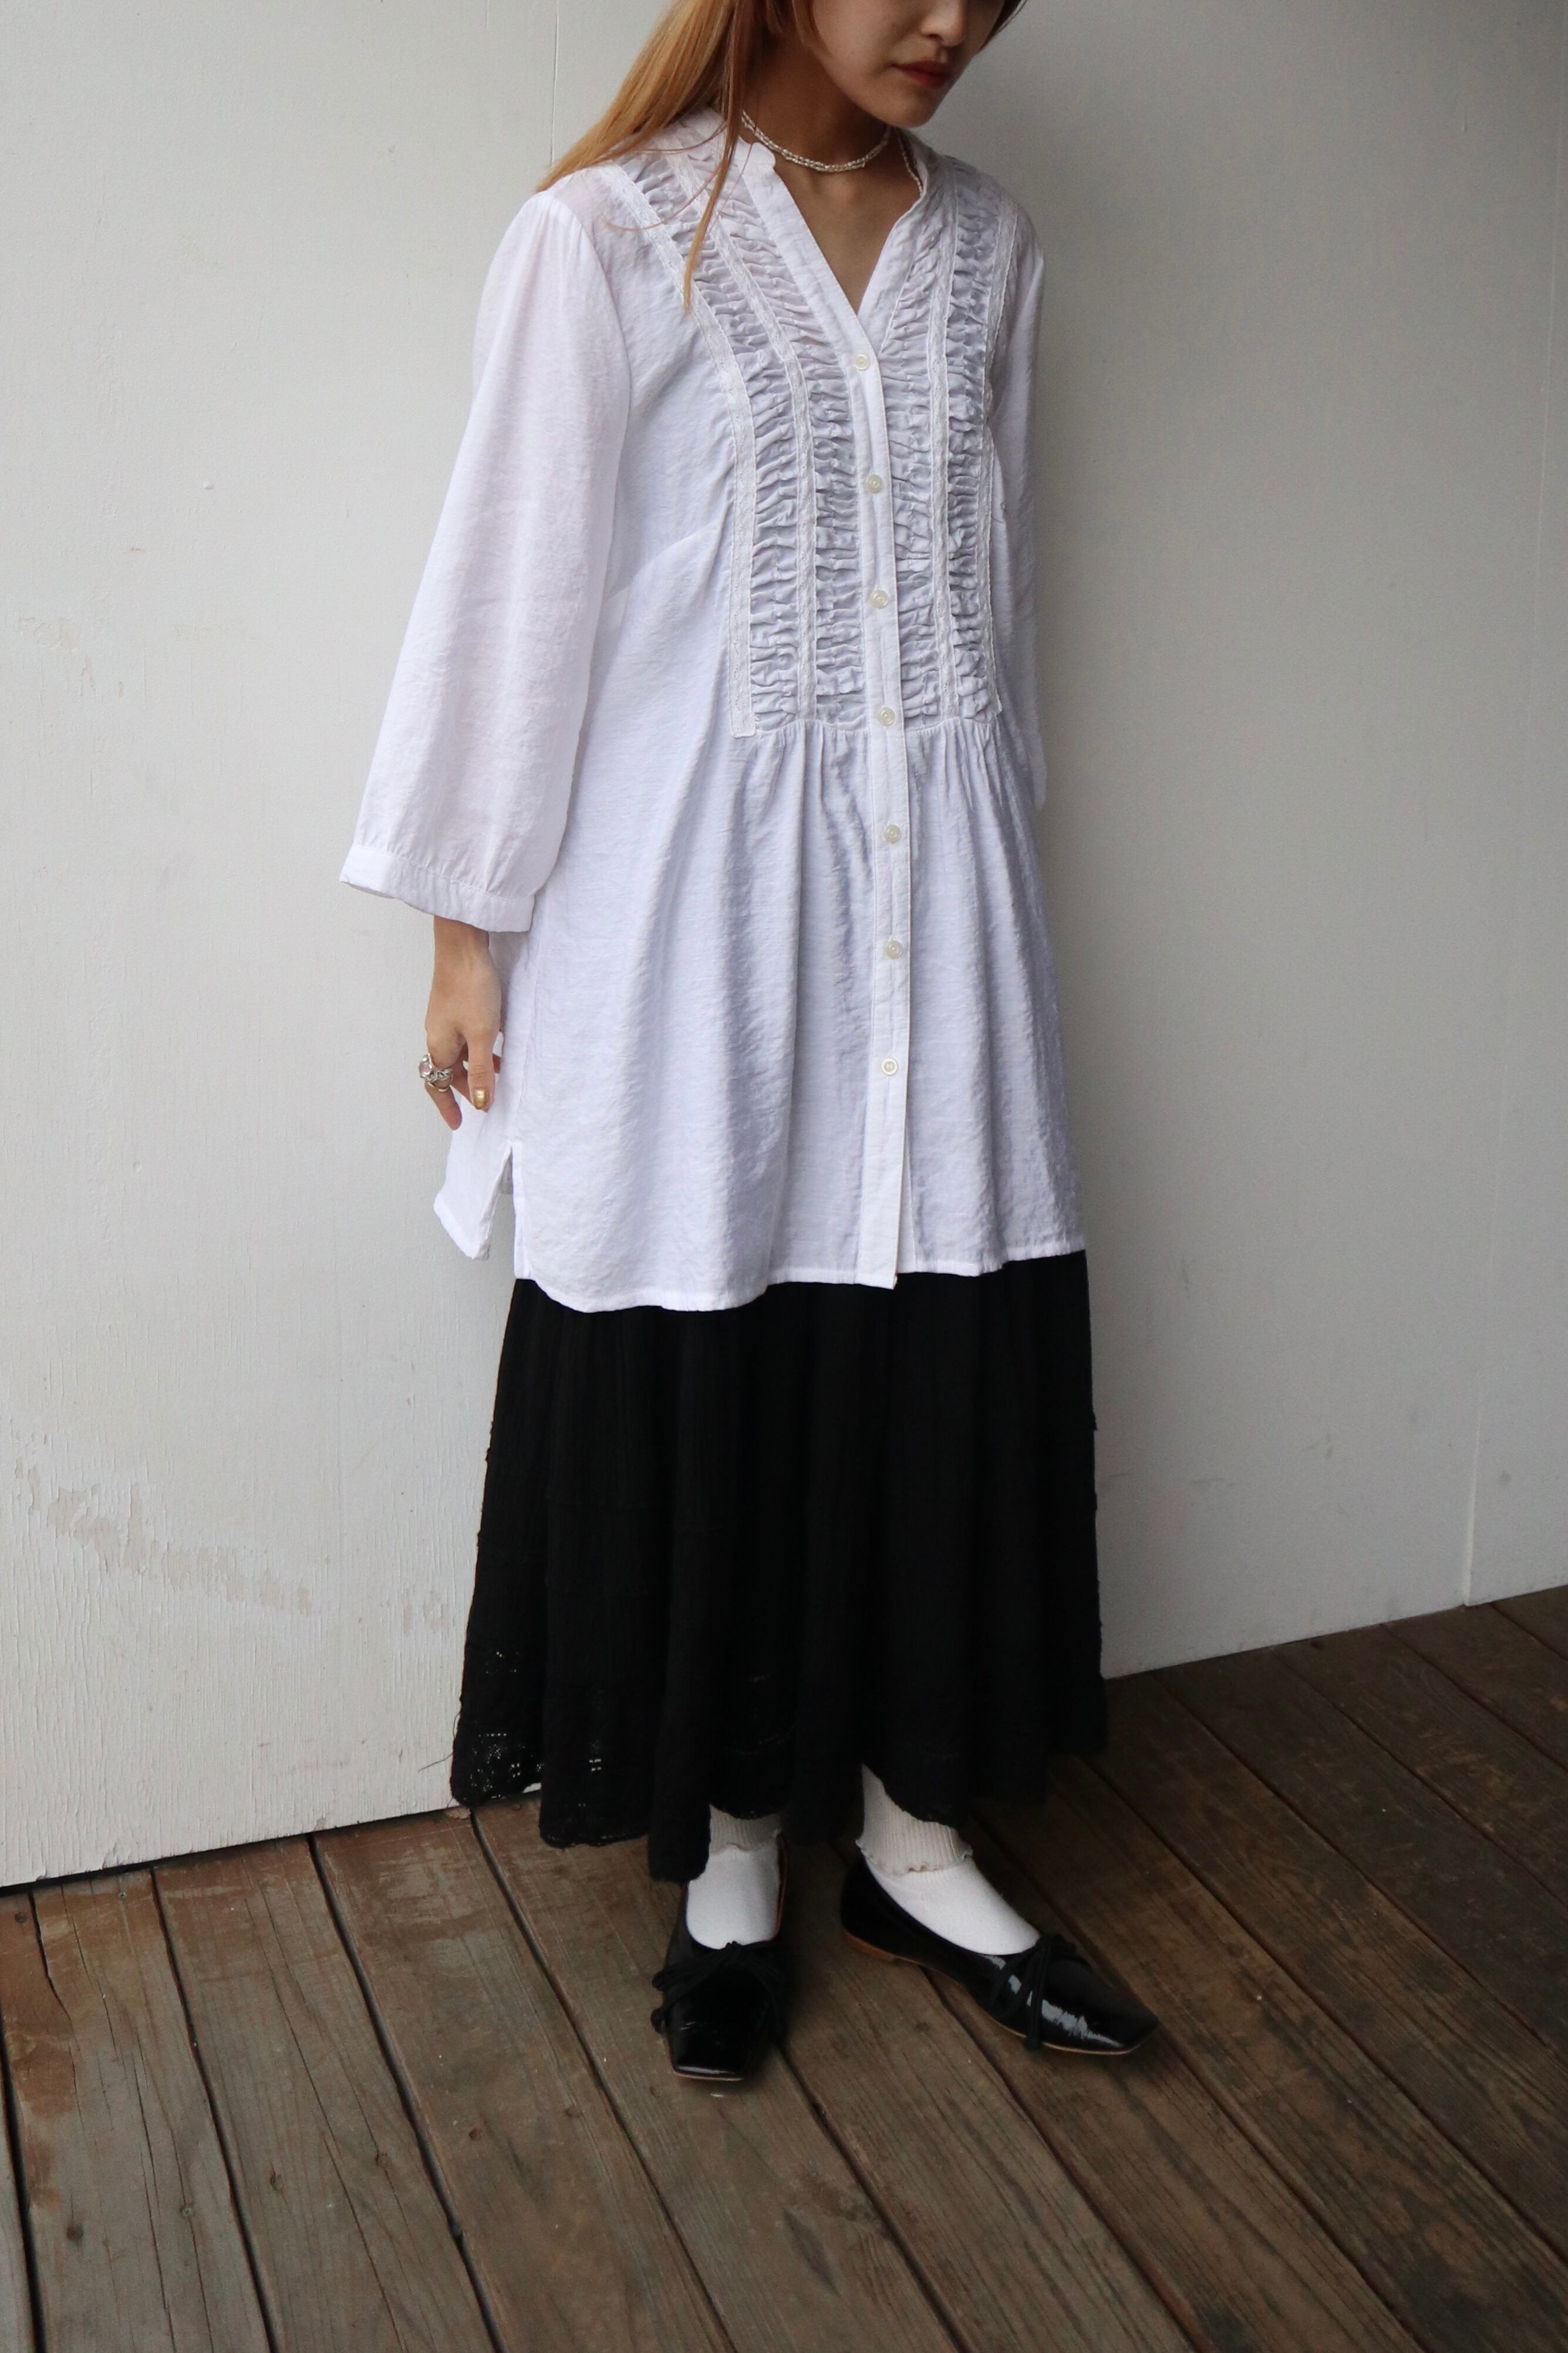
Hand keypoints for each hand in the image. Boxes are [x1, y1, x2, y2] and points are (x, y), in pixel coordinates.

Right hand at [424, 918, 501, 1131]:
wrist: (463, 945)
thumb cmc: (471, 988)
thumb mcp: (482, 1036)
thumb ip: (481, 1071)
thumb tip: (479, 1103)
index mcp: (439, 1046)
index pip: (436, 1085)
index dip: (446, 1106)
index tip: (458, 1124)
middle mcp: (437, 1034)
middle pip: (447, 1070)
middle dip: (462, 1088)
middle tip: (482, 1101)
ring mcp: (445, 1019)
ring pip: (458, 1053)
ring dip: (474, 1068)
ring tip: (497, 1075)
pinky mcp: (455, 1004)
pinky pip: (464, 1037)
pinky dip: (478, 1049)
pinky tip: (497, 1045)